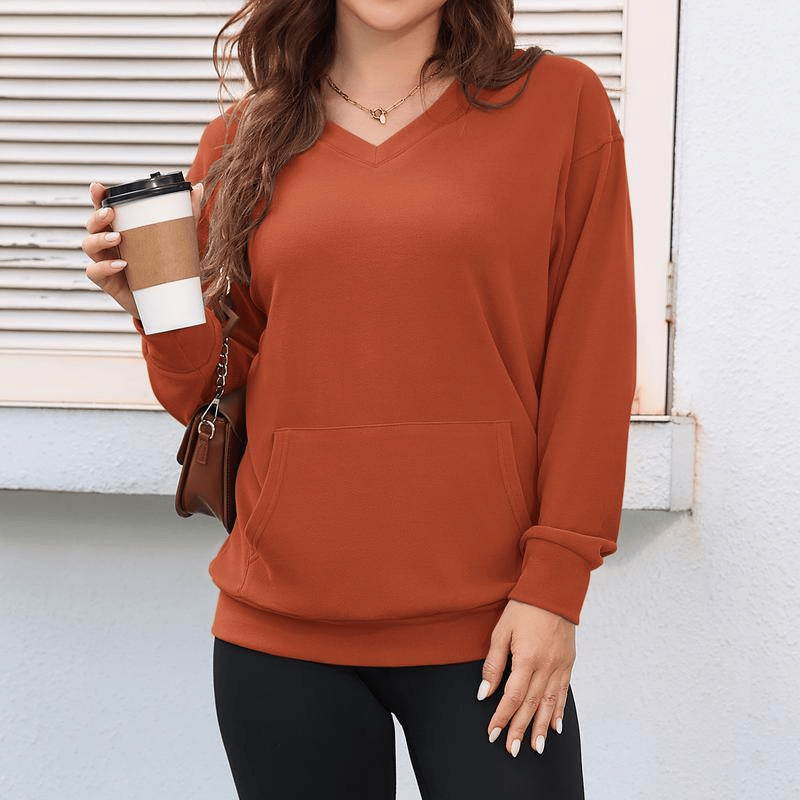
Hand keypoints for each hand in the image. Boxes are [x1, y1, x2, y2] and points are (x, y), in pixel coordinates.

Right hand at [82, 181, 203, 318]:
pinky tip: (120, 264)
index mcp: (122, 228)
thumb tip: (197, 187)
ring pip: (89, 245)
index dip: (97, 197)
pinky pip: (94, 272)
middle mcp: (110, 243)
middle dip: (97, 216)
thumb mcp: (179, 239)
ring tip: (117, 237)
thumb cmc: (167, 267)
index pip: (104, 208)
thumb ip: (187, 214)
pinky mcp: (108, 282)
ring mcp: (106, 262)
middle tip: (111, 213)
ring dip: (99, 239)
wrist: (167, 302)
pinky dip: (104, 267)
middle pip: (92, 225)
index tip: (98, 187)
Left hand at [478, 599, 575, 756]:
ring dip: (542, 728)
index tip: (493, 733)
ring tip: (536, 748)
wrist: (553, 590)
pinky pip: (564, 692)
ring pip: (550, 704)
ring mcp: (560, 666)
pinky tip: (556, 727)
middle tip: (511, 750)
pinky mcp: (568, 662)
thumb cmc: (523, 608)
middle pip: (532, 705)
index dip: (502, 717)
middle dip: (520, 729)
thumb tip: (484, 693)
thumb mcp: (501, 631)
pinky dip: (559, 711)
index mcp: (527, 659)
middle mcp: (546, 666)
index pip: (513, 697)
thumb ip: (493, 664)